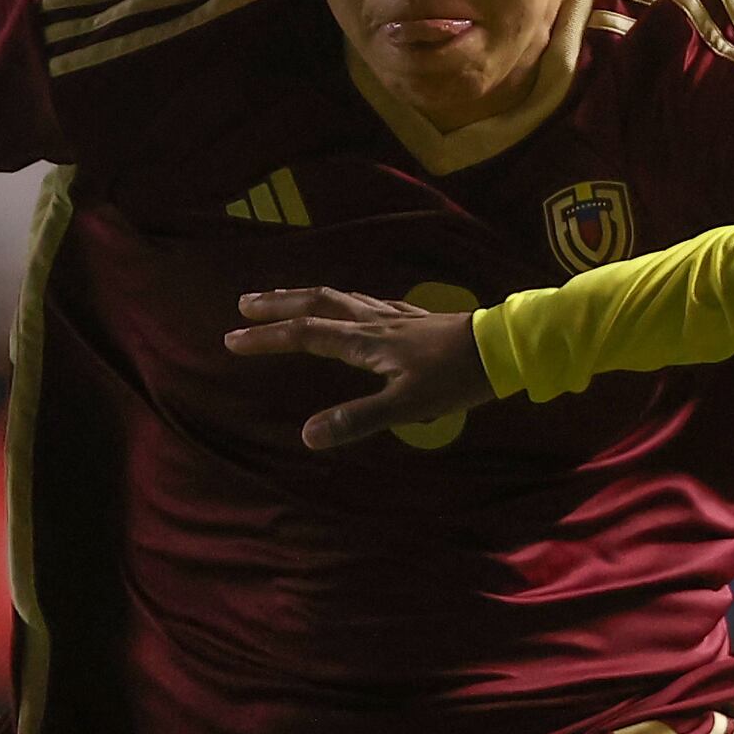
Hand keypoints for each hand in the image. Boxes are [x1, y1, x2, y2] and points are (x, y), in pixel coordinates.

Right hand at [233, 289, 489, 449]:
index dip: (267, 337)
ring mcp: (395, 316)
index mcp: (365, 342)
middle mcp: (374, 321)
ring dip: (306, 297)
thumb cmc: (455, 379)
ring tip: (285, 299)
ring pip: (340, 297)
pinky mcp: (413, 318)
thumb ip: (356, 419)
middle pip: (316, 304)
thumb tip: (307, 435)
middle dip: (278, 304)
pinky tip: (351, 307)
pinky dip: (343, 301)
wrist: (501, 349)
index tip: (231, 339)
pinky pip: (366, 302)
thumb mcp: (406, 406)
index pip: (304, 335)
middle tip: (244, 304)